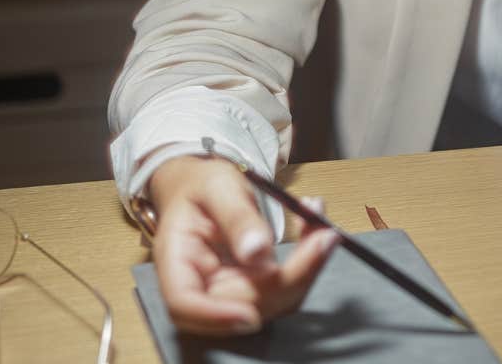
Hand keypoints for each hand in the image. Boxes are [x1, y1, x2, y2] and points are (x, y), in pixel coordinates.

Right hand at [146, 154, 339, 335]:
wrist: (205, 187)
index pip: (184, 304)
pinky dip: (308, 264)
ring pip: (272, 303)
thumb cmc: (202, 184)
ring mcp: (228, 293)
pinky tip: (315, 230)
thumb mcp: (218, 186)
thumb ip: (237, 218)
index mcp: (176, 261)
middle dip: (290, 279)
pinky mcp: (253, 289)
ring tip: (321, 224)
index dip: (216, 317)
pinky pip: (284, 289)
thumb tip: (259, 253)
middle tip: (325, 235)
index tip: (251, 315)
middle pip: (241, 306)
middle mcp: (200, 286)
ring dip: (307, 269)